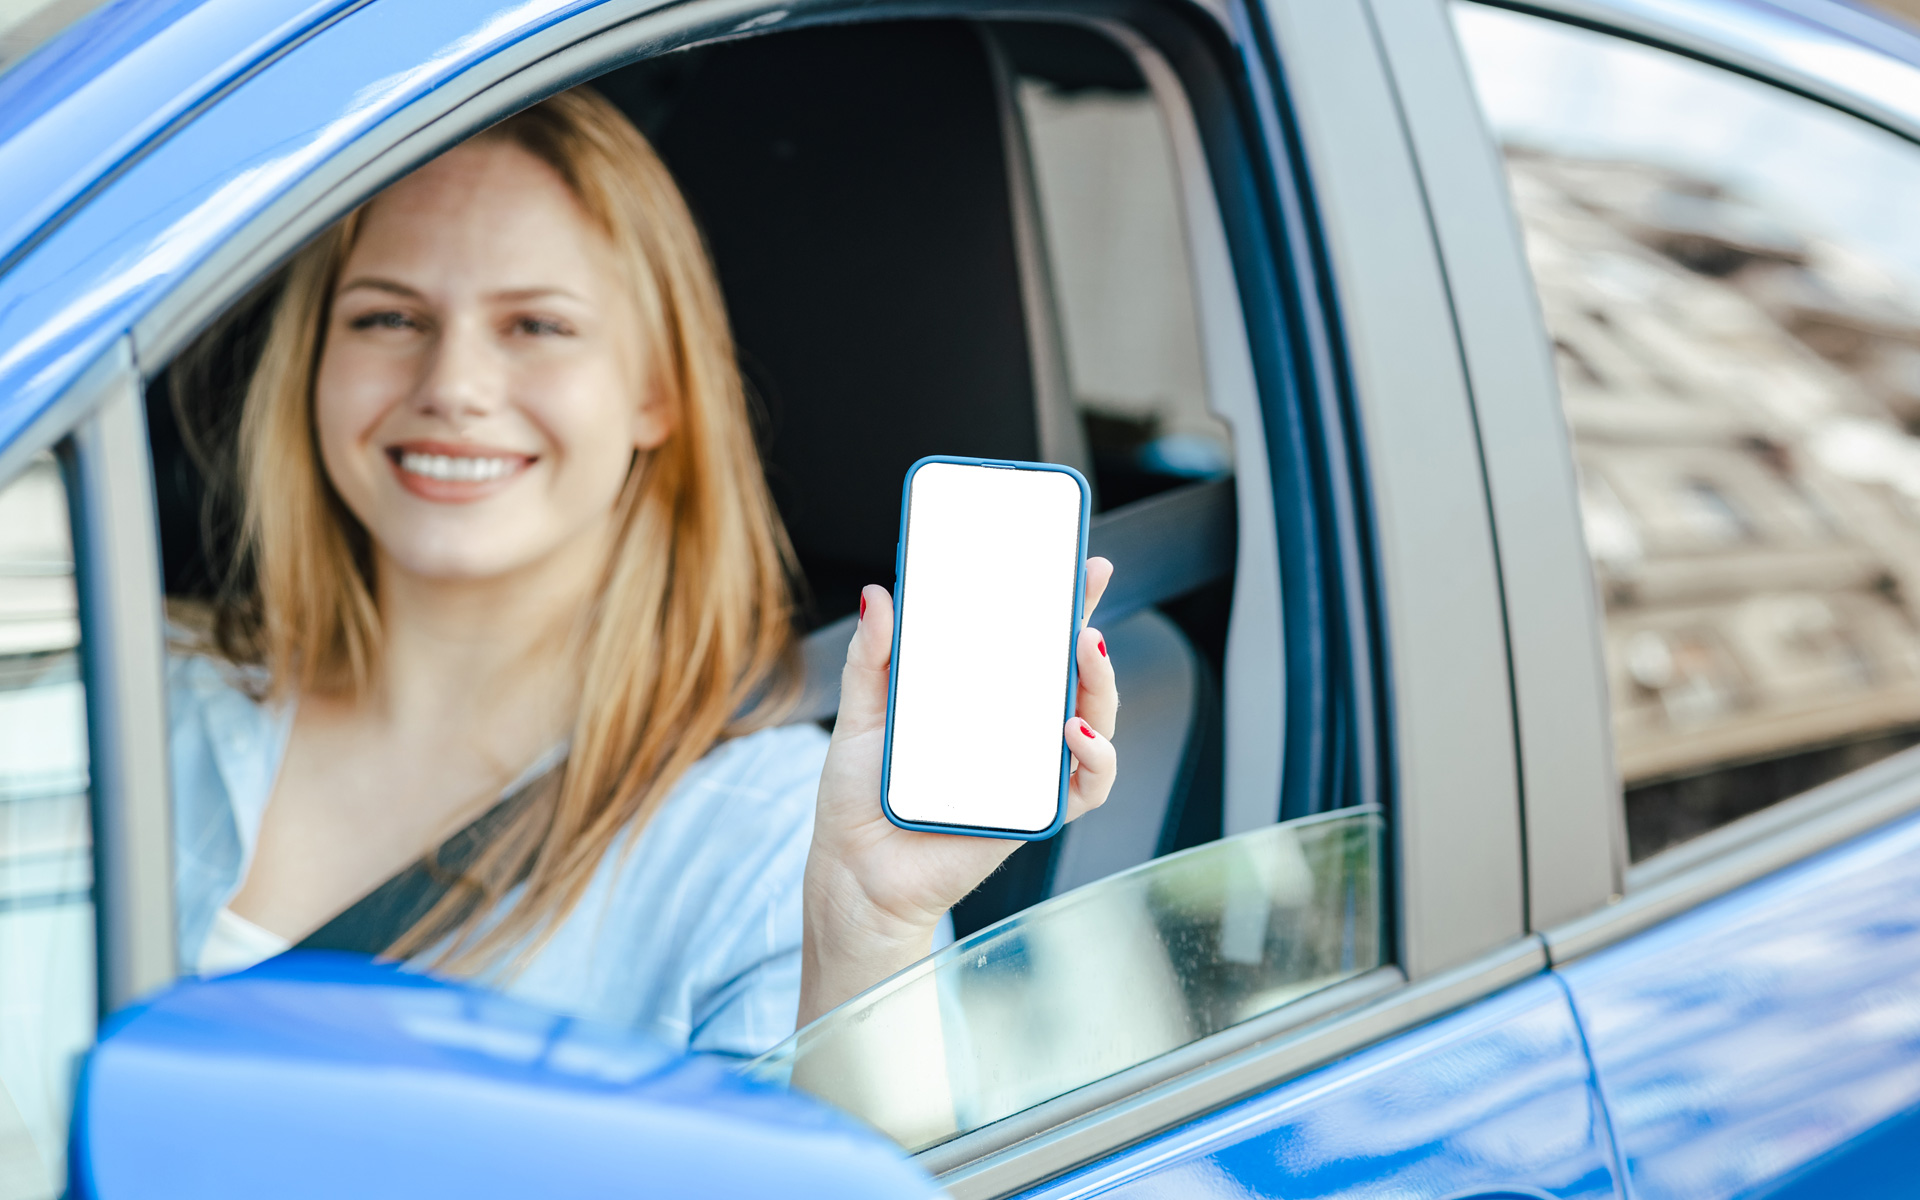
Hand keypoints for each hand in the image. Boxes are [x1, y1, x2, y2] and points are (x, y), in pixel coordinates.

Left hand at [798, 558, 1119, 1025]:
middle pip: (1074, 674)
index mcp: (981, 697)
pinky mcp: (1037, 811)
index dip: (1063, 601)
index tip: (1081, 562)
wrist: (855, 871)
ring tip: (1085, 657)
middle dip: (1091, 634)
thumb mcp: (862, 713)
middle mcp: (1014, 728)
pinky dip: (1097, 757)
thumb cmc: (861, 796)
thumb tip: (879, 594)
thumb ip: (872, 656)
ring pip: (1095, 720)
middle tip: (1082, 608)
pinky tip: (1075, 733)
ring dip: (1102, 686)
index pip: (1032, 641)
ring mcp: (1029, 768)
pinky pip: (1089, 784)